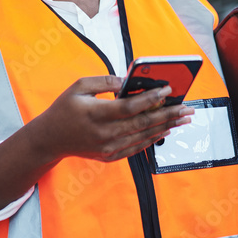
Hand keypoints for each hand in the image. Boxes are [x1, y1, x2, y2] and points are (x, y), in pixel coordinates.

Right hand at [33, 76, 193, 162]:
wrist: (50, 139)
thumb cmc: (64, 109)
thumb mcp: (78, 87)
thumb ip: (103, 82)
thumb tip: (126, 82)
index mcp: (96, 114)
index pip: (130, 107)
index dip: (151, 99)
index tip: (167, 90)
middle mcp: (104, 133)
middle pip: (143, 124)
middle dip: (168, 115)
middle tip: (187, 109)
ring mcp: (108, 147)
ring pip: (143, 137)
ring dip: (165, 127)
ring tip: (183, 119)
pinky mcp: (109, 156)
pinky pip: (136, 148)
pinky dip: (152, 139)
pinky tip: (164, 130)